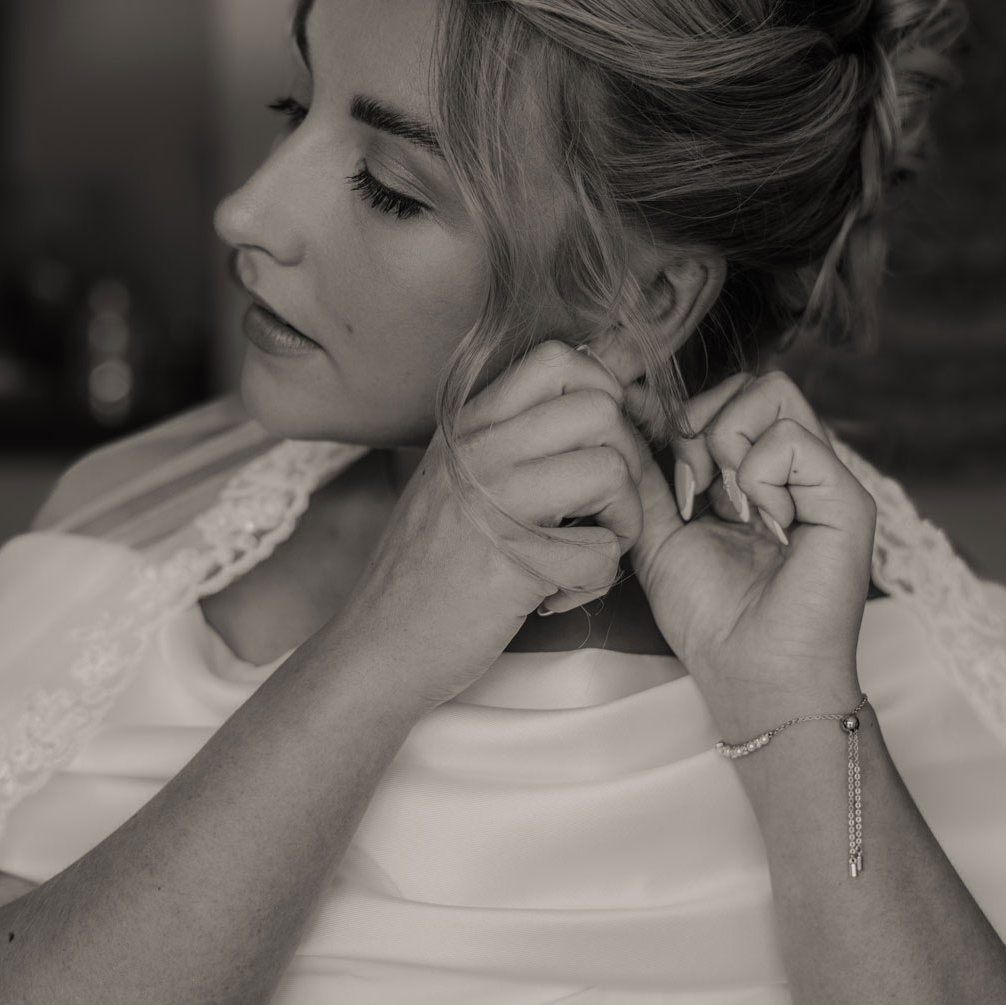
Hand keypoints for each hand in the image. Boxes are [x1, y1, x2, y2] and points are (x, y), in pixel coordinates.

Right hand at [338, 340, 647, 712]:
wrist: (379, 645)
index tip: (601, 445)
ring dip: (620, 522)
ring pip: (613, 470)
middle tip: (602, 509)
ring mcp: (494, 502)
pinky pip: (602, 552)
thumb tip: (600, 399)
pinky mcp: (513, 561)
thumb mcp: (456, 480)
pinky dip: (593, 582)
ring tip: (584, 552)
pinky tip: (556, 595)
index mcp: (469, 426)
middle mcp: (479, 450)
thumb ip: (511, 439)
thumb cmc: (428, 570)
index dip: (605, 396)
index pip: (560, 358)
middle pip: (601, 408)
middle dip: (626, 462)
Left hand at [609, 369, 874, 716]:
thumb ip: (646, 476)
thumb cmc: (713, 620)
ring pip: (773, 392)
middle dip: (703, 425)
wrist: (751, 677)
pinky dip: (758, 476)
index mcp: (759, 475)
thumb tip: (619, 416)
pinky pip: (793, 438)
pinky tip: (763, 524)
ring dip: (728, 446)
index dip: (683, 416)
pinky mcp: (847, 499)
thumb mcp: (660, 534)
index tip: (660, 463)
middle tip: (694, 492)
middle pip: (751, 382)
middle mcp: (796, 469)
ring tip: (728, 508)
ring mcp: (825, 479)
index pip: (728, 397)